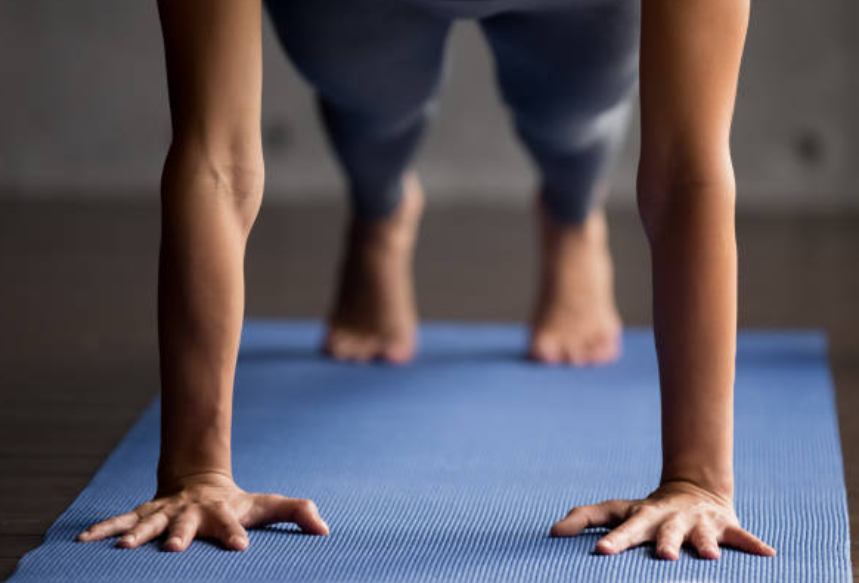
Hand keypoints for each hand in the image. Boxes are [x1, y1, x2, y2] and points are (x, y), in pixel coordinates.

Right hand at [76, 472, 328, 551]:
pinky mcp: (145, 515)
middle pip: (185, 524)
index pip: (233, 525)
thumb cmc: (239, 502)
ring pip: (148, 522)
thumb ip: (297, 513)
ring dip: (135, 534)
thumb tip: (326, 529)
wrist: (200, 481)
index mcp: (223, 513)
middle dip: (179, 535)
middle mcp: (191, 512)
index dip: (236, 535)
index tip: (242, 548)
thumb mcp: (268, 506)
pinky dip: (102, 528)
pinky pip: (120, 520)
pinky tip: (82, 540)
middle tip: (174, 549)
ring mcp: (165, 512)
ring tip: (122, 548)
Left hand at [550, 480, 775, 559]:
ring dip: (704, 545)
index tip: (601, 553)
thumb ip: (584, 518)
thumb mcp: (617, 511)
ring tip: (709, 558)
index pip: (623, 528)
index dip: (613, 540)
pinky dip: (753, 545)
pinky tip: (768, 556)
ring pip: (701, 536)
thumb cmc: (645, 512)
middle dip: (663, 544)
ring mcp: (697, 523)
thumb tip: (551, 531)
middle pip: (663, 533)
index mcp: (642, 517)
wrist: (694, 491)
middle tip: (663, 557)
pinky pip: (740, 537)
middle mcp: (669, 519)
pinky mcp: (723, 527)